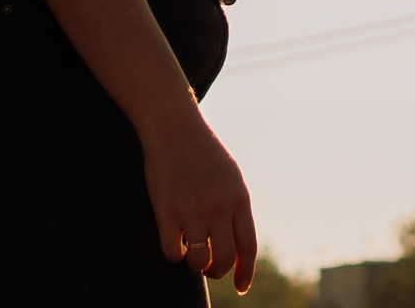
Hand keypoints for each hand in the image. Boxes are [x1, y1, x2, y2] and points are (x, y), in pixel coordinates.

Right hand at [142, 108, 257, 288]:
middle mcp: (219, 207)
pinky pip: (172, 252)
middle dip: (216, 271)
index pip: (248, 248)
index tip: (241, 287)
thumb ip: (235, 207)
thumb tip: (237, 243)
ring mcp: (193, 210)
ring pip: (198, 262)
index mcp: (239, 199)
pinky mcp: (167, 211)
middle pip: (224, 260)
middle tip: (209, 267)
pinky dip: (174, 255)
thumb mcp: (230, 177)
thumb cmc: (203, 152)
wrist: (175, 127)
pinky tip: (175, 243)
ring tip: (191, 253)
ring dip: (195, 265)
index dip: (245, 273)